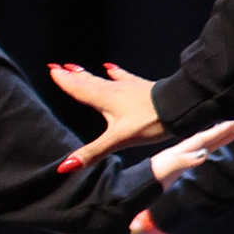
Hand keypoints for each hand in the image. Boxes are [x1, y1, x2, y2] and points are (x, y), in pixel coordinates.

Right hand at [45, 61, 167, 169]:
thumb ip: (92, 152)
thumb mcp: (118, 140)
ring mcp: (130, 87)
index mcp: (104, 100)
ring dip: (90, 75)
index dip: (65, 81)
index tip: (52, 69)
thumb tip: (65, 166)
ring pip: (104, 79)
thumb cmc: (150, 122)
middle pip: (89, 82)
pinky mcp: (144, 88)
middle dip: (73, 76)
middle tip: (59, 66)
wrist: (181, 107)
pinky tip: (114, 68)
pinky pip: (125, 78)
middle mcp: (114, 90)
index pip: (79, 89)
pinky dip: (117, 73)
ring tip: (79, 68)